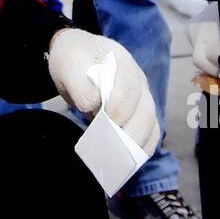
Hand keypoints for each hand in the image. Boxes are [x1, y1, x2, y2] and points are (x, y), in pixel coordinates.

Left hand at [47, 29, 160, 156]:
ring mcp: (142, 96)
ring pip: (151, 125)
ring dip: (135, 146)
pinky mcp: (140, 112)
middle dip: (127, 135)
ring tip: (117, 163)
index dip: (118, 108)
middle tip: (108, 151)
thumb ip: (81, 85)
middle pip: (145, 111)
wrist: (78, 55)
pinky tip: (127, 163)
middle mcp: (138, 80)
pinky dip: (142, 150)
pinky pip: (151, 133)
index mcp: (121, 62)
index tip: (100, 122)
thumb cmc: (73, 60)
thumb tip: (94, 107)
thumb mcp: (68, 66)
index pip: (128, 88)